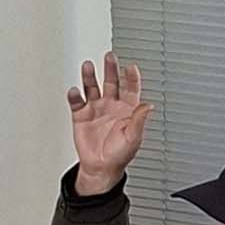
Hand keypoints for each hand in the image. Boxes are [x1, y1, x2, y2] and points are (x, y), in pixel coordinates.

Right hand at [65, 53, 153, 196]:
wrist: (101, 167)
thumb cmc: (120, 154)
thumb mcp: (134, 137)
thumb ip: (139, 120)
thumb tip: (149, 106)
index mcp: (127, 109)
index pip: (131, 88)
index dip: (132, 77)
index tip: (131, 67)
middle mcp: (111, 106)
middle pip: (111, 82)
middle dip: (110, 69)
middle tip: (109, 56)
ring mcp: (96, 109)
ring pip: (92, 87)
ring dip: (90, 76)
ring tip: (88, 66)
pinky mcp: (81, 116)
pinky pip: (77, 102)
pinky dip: (75, 95)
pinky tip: (75, 91)